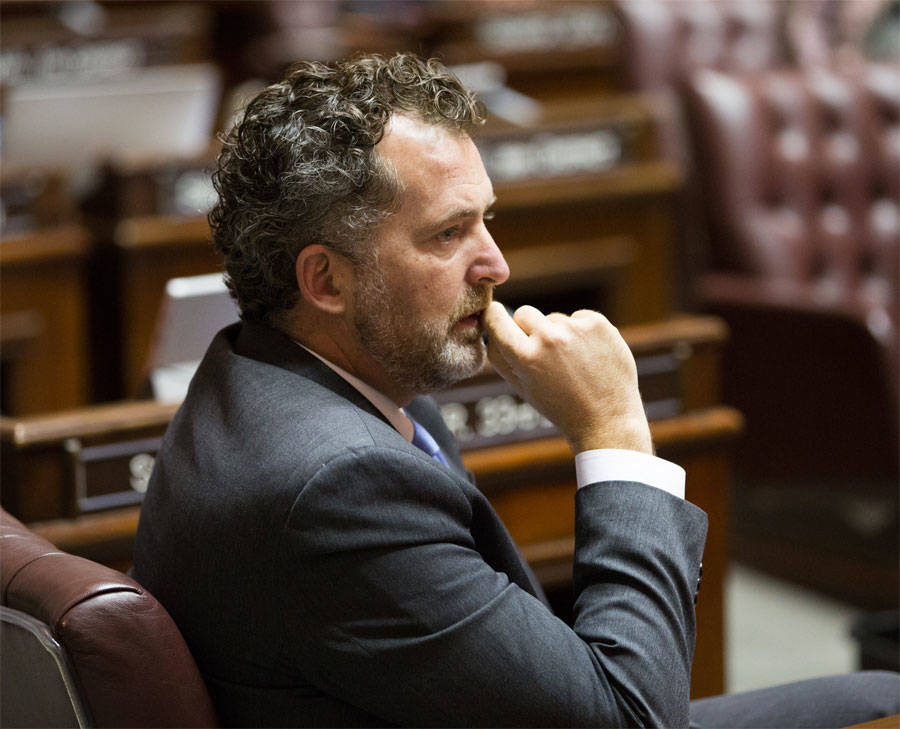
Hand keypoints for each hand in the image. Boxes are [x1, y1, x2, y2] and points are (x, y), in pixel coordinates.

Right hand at [482, 302, 651, 453]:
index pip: (496, 319)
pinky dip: (580, 332)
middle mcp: (549, 338)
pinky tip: (588, 355)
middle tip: (542, 353)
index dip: (493, 316)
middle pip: (524, 313)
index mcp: (525, 357)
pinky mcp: (598, 323)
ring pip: (553, 318)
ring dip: (558, 334)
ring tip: (572, 363)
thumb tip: (490, 322)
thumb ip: (501, 355)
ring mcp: (576, 329)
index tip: (494, 314)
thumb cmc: (560, 405)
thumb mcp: (521, 386)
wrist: (607, 418)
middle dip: (528, 329)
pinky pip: (578, 318)